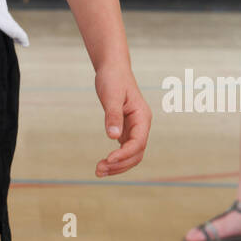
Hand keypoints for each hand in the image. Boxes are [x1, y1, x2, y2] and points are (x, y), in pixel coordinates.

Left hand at [93, 62, 151, 177]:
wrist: (112, 68)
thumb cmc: (113, 79)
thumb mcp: (111, 96)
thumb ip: (113, 116)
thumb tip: (113, 137)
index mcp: (142, 118)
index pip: (138, 142)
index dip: (124, 154)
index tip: (108, 160)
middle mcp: (141, 126)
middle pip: (136, 154)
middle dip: (120, 164)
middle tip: (99, 170)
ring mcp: (134, 129)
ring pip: (131, 155)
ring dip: (117, 165)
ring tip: (99, 171)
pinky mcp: (125, 129)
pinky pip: (124, 149)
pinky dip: (115, 159)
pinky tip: (103, 164)